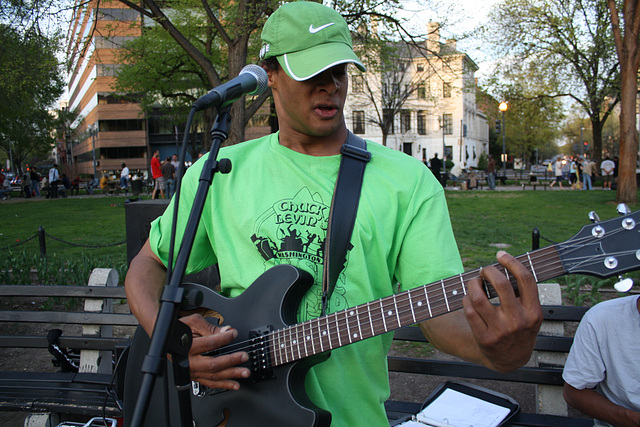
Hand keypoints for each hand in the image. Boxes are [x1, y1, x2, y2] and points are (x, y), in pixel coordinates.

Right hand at [179, 314, 250, 389]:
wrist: (167, 340)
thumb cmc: (179, 330)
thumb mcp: (193, 322)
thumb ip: (210, 328)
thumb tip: (226, 331)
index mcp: (188, 347)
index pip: (210, 343)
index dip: (224, 338)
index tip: (234, 334)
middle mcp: (189, 362)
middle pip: (213, 364)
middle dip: (231, 361)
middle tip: (243, 356)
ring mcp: (192, 371)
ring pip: (213, 376)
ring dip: (231, 375)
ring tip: (244, 372)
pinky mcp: (194, 376)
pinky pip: (210, 383)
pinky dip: (223, 384)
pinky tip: (234, 384)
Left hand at [463, 251, 542, 371]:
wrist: (510, 360)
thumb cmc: (520, 330)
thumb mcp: (531, 315)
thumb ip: (524, 295)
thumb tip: (507, 266)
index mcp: (533, 312)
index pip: (525, 280)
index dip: (512, 262)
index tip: (501, 255)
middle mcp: (518, 321)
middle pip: (501, 284)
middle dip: (489, 271)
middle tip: (485, 270)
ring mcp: (500, 331)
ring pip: (479, 297)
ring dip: (473, 284)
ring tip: (474, 282)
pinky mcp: (484, 338)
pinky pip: (469, 311)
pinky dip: (466, 299)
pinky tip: (469, 298)